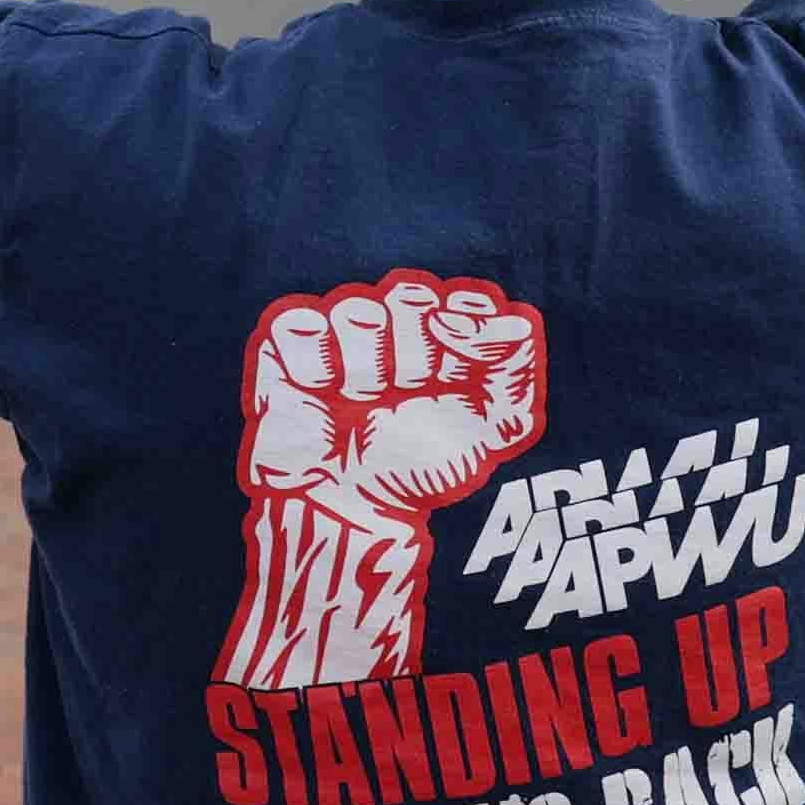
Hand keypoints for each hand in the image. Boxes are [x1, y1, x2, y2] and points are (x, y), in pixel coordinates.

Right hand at [215, 271, 550, 689]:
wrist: (353, 509)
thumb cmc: (421, 468)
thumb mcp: (495, 427)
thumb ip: (515, 366)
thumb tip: (512, 317)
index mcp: (446, 335)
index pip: (463, 295)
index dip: (465, 324)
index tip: (459, 366)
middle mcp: (395, 324)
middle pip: (411, 295)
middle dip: (415, 355)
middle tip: (406, 397)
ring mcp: (341, 331)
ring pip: (358, 309)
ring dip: (367, 369)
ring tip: (363, 405)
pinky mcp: (288, 344)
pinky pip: (304, 325)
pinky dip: (317, 364)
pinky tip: (325, 394)